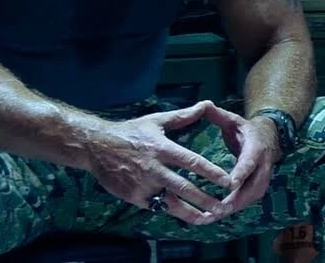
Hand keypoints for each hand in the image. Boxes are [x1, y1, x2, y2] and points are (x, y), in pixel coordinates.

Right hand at [87, 100, 233, 224]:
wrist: (96, 146)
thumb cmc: (129, 132)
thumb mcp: (155, 121)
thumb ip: (182, 117)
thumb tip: (204, 105)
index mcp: (161, 147)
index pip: (192, 162)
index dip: (211, 172)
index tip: (228, 181)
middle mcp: (154, 168)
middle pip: (186, 188)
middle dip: (207, 200)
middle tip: (225, 206)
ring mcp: (144, 185)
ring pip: (173, 204)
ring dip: (193, 214)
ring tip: (209, 219)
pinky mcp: (135, 197)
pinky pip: (157, 207)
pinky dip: (171, 211)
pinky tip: (184, 215)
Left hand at [204, 101, 280, 215]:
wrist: (267, 138)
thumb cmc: (244, 128)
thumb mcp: (232, 118)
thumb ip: (218, 114)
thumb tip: (204, 104)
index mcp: (256, 147)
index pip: (250, 161)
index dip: (241, 172)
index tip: (231, 183)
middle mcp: (262, 166)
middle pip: (252, 185)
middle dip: (236, 198)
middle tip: (219, 208)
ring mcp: (262, 179)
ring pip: (250, 197)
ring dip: (234, 208)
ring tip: (214, 216)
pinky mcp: (258, 188)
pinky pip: (247, 201)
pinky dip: (234, 209)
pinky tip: (216, 215)